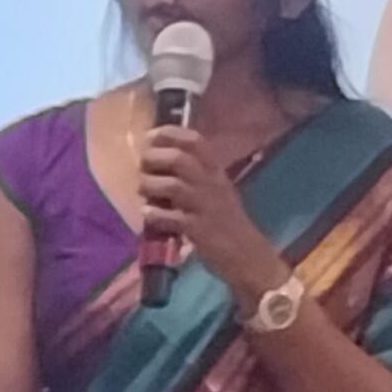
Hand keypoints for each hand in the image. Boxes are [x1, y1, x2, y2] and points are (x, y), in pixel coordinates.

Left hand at [137, 117, 279, 295]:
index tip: (150, 136)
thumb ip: (194, 176)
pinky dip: (155, 215)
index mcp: (216, 172)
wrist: (248, 257)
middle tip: (143, 166)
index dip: (169, 134)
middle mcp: (212, 185)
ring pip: (173, 186)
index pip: (195, 141)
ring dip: (151, 185)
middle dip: (154, 158)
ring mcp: (206, 207)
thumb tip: (159, 162)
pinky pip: (172, 218)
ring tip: (143, 191)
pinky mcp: (200, 231)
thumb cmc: (227, 223)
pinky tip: (147, 214)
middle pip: (180, 159)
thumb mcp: (216, 191)